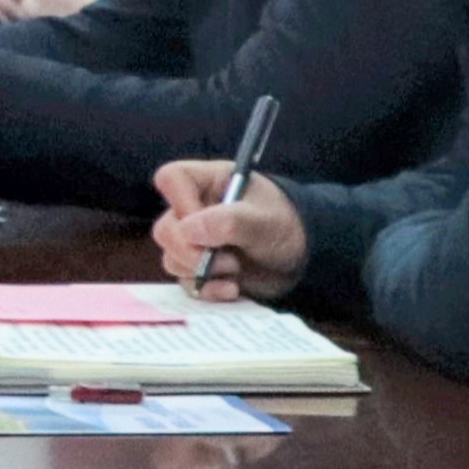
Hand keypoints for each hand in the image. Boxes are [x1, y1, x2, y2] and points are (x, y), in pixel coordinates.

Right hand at [150, 157, 307, 300]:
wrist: (303, 257)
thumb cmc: (286, 225)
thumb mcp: (264, 221)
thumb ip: (229, 222)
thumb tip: (189, 231)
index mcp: (208, 183)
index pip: (171, 179)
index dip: (179, 202)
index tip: (201, 223)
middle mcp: (194, 210)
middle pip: (165, 229)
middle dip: (191, 251)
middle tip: (225, 259)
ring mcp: (195, 241)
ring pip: (172, 258)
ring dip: (200, 271)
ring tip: (235, 270)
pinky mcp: (200, 268)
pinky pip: (185, 281)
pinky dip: (206, 289)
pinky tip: (232, 289)